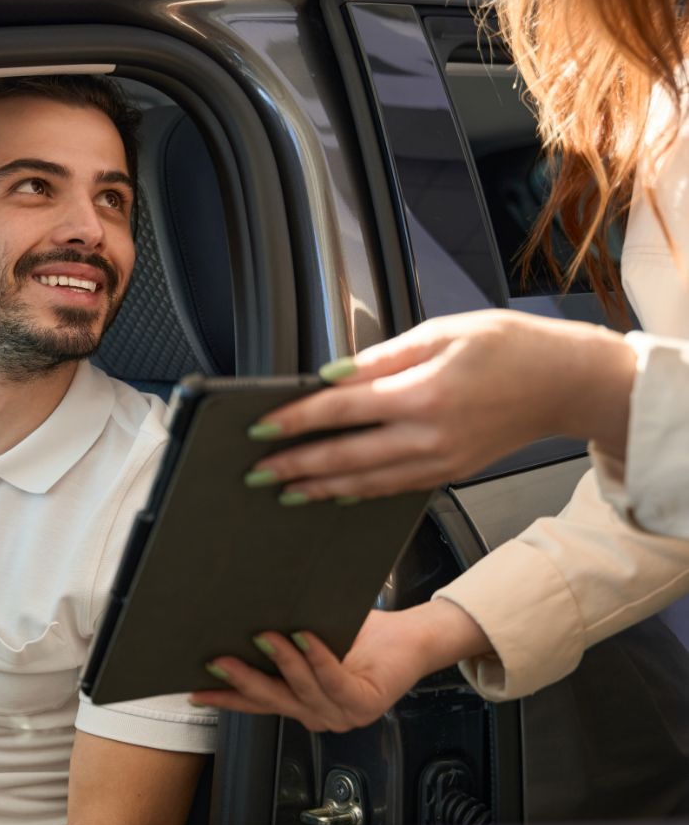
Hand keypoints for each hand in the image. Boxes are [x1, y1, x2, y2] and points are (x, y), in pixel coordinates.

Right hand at [188, 602, 489, 732]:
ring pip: (301, 690)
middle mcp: (318, 714)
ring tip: (265, 636)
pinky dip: (317, 658)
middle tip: (217, 661)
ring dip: (281, 662)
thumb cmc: (362, 639)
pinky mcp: (365, 704)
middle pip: (272, 700)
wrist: (411, 640)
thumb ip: (282, 643)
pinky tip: (306, 638)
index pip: (256, 703)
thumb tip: (241, 619)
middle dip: (241, 681)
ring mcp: (342, 714)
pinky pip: (334, 680)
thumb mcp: (311, 642)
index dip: (224, 698)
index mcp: (302, 703)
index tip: (194, 691)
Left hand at [245, 310, 636, 499]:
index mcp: (423, 393)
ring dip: (320, 487)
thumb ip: (381, 357)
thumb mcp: (442, 331)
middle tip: (257, 472)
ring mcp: (440, 460)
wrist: (568, 383)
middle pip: (345, 456)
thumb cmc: (512, 347)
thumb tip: (332, 375)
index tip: (260, 427)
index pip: (340, 410)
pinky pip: (393, 488)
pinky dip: (359, 492)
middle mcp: (429, 434)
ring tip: (285, 489)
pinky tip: (334, 493)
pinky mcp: (450, 472)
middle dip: (295, 465)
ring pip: (366, 482)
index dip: (295, 420)